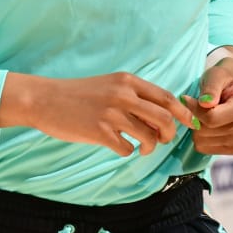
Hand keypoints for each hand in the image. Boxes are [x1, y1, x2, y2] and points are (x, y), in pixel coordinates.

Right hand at [4, 72, 196, 156]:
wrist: (43, 99)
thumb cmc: (77, 94)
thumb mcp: (109, 85)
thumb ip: (133, 96)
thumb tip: (161, 117)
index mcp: (127, 81)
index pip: (167, 98)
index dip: (183, 113)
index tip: (189, 124)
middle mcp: (123, 95)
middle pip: (164, 118)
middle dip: (170, 134)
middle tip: (163, 140)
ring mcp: (111, 114)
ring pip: (149, 136)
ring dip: (150, 147)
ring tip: (141, 147)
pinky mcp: (100, 132)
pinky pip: (127, 149)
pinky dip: (128, 152)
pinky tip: (118, 146)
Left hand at [189, 54, 232, 155]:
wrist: (232, 90)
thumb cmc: (222, 80)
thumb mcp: (215, 75)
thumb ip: (211, 87)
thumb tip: (206, 103)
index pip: (211, 118)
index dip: (194, 110)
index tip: (187, 99)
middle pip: (206, 132)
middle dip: (195, 119)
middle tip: (197, 107)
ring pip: (203, 142)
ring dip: (197, 129)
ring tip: (204, 115)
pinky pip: (206, 149)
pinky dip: (201, 138)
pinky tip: (206, 126)